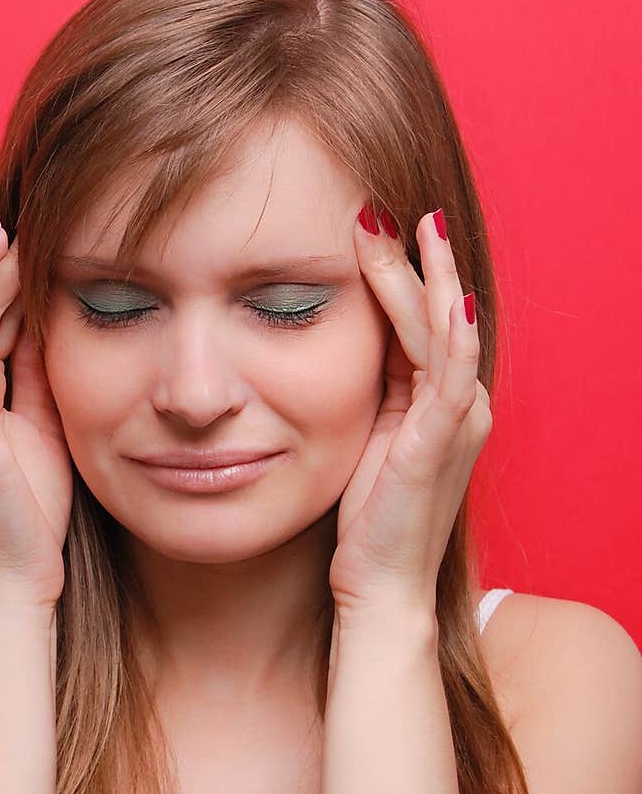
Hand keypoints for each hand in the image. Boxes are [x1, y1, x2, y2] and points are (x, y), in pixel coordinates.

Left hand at [328, 204, 491, 626]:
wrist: (379, 588)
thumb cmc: (367, 519)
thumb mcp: (364, 437)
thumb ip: (367, 389)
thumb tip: (335, 337)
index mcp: (436, 399)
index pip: (418, 319)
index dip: (398, 270)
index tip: (370, 221)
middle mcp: (458, 403)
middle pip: (435, 313)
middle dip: (413, 257)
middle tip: (387, 205)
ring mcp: (455, 422)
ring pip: (444, 331)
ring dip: (427, 277)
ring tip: (413, 225)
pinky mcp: (440, 444)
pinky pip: (450, 376)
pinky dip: (450, 333)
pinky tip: (446, 295)